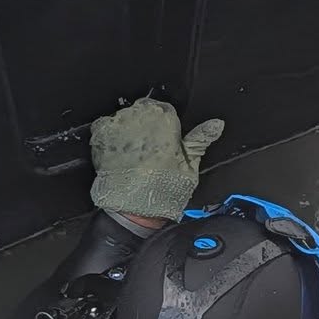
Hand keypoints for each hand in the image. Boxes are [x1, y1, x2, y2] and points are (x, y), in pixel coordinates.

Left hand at [89, 98, 224, 223]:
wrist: (133, 210)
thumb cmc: (164, 189)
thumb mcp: (190, 165)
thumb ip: (201, 139)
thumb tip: (217, 123)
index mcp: (165, 120)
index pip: (165, 108)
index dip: (164, 125)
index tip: (164, 139)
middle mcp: (141, 117)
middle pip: (143, 109)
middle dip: (146, 125)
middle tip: (149, 149)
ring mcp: (119, 125)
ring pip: (124, 115)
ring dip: (128, 129)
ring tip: (133, 153)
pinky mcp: (101, 136)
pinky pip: (104, 124)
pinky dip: (109, 134)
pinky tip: (118, 151)